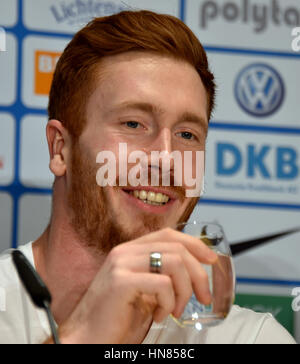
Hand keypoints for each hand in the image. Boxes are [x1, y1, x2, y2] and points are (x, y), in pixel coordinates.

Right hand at [58, 228, 217, 343]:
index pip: (169, 234)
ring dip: (183, 291)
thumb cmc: (117, 316)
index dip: (194, 244)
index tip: (211, 260)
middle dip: (198, 274)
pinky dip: (168, 303)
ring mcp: (122, 264)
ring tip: (175, 310)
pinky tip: (158, 316)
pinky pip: (162, 284)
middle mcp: (125, 251)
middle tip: (203, 298)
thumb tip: (192, 269)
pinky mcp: (121, 282)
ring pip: (174, 263)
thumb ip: (161, 274)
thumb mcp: (144, 290)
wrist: (87, 336)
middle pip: (177, 248)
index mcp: (130, 250)